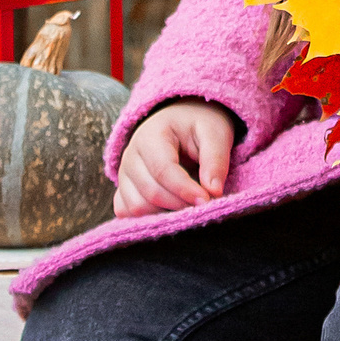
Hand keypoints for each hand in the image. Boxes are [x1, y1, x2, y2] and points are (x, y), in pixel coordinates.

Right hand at [113, 101, 239, 216]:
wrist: (182, 120)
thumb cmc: (199, 125)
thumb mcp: (214, 133)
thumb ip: (215, 160)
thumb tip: (214, 192)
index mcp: (150, 136)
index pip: (163, 170)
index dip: (185, 190)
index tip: (207, 200)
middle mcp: (130, 156)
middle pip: (150, 192)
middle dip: (179, 204)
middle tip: (204, 205)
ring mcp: (124, 174)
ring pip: (137, 207)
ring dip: (165, 214)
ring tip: (189, 206)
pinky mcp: (124, 189)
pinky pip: (126, 212)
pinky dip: (147, 219)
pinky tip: (170, 213)